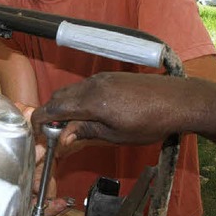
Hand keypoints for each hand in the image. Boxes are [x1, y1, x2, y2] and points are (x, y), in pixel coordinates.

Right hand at [31, 72, 191, 146]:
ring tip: (71, 127)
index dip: (41, 120)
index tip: (37, 132)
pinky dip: (77, 100)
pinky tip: (87, 114)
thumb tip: (63, 138)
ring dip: (64, 107)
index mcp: (92, 101)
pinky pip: (83, 87)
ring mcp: (101, 79)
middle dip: (51, 114)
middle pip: (59, 97)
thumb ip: (86, 132)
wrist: (178, 101)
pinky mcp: (109, 77)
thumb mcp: (116, 135)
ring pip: (71, 91)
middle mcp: (92, 85)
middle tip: (53, 133)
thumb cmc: (151, 122)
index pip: (54, 107)